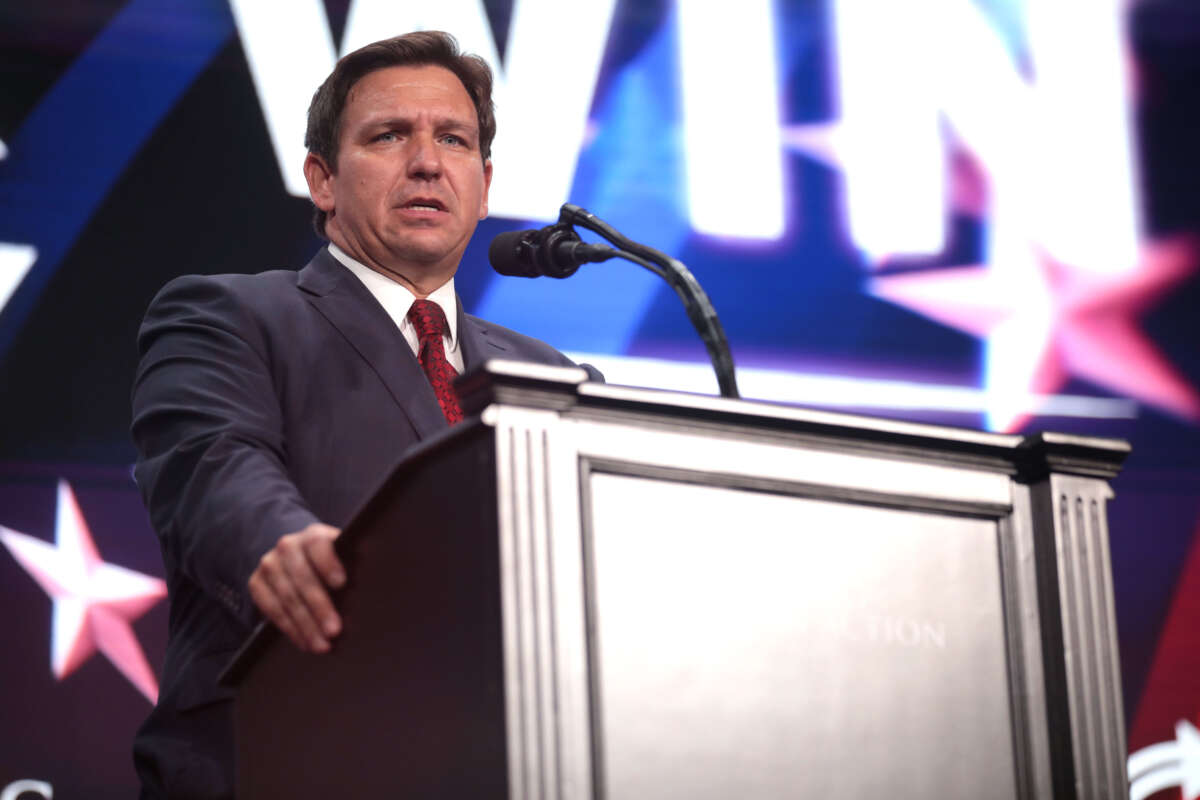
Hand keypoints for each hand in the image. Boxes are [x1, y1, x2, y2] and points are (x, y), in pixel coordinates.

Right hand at [248, 522, 345, 652]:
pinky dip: (290, 629)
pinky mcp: (257, 583)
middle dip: (319, 607)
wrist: (295, 558)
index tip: (341, 583)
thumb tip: (377, 585)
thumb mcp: (342, 556)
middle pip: (303, 577)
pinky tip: (305, 643)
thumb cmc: (330, 563)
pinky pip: (272, 610)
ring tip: (322, 645)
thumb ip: (354, 564)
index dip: (328, 563)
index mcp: (314, 536)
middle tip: (334, 630)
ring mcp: (270, 564)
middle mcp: (288, 546)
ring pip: (287, 597)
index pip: (318, 544)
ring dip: (305, 625)